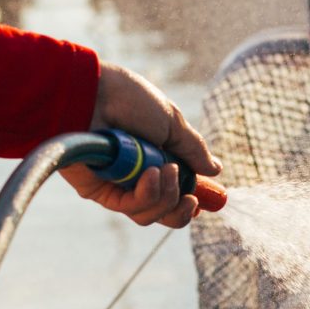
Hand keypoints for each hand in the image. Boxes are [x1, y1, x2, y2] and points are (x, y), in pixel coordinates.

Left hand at [65, 62, 222, 228]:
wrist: (93, 93)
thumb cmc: (129, 99)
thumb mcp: (171, 122)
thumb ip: (193, 149)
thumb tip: (216, 170)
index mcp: (154, 159)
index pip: (174, 192)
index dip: (189, 201)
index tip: (201, 197)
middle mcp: (135, 177)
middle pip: (164, 213)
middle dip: (182, 210)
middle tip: (190, 197)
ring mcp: (117, 186)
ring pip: (149, 215)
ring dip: (166, 196)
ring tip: (166, 169)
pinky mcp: (99, 191)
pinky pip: (131, 207)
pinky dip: (147, 194)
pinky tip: (150, 174)